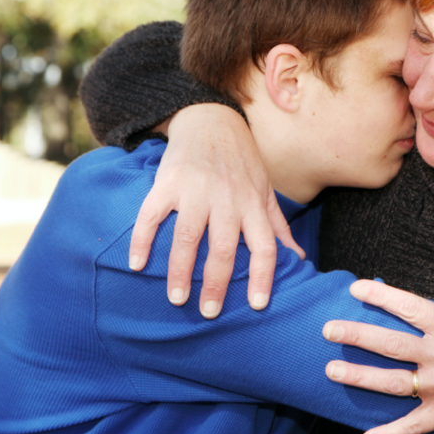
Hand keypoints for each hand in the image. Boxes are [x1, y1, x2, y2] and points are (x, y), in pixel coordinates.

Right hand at [129, 103, 304, 316]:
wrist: (211, 120)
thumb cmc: (241, 163)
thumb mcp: (265, 191)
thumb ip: (277, 226)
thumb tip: (297, 259)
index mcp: (252, 204)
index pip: (263, 245)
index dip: (263, 275)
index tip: (258, 305)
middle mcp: (226, 199)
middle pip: (223, 247)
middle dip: (216, 283)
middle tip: (209, 312)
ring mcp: (195, 190)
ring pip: (187, 236)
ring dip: (180, 270)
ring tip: (176, 298)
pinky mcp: (167, 182)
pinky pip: (151, 215)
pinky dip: (141, 239)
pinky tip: (135, 264)